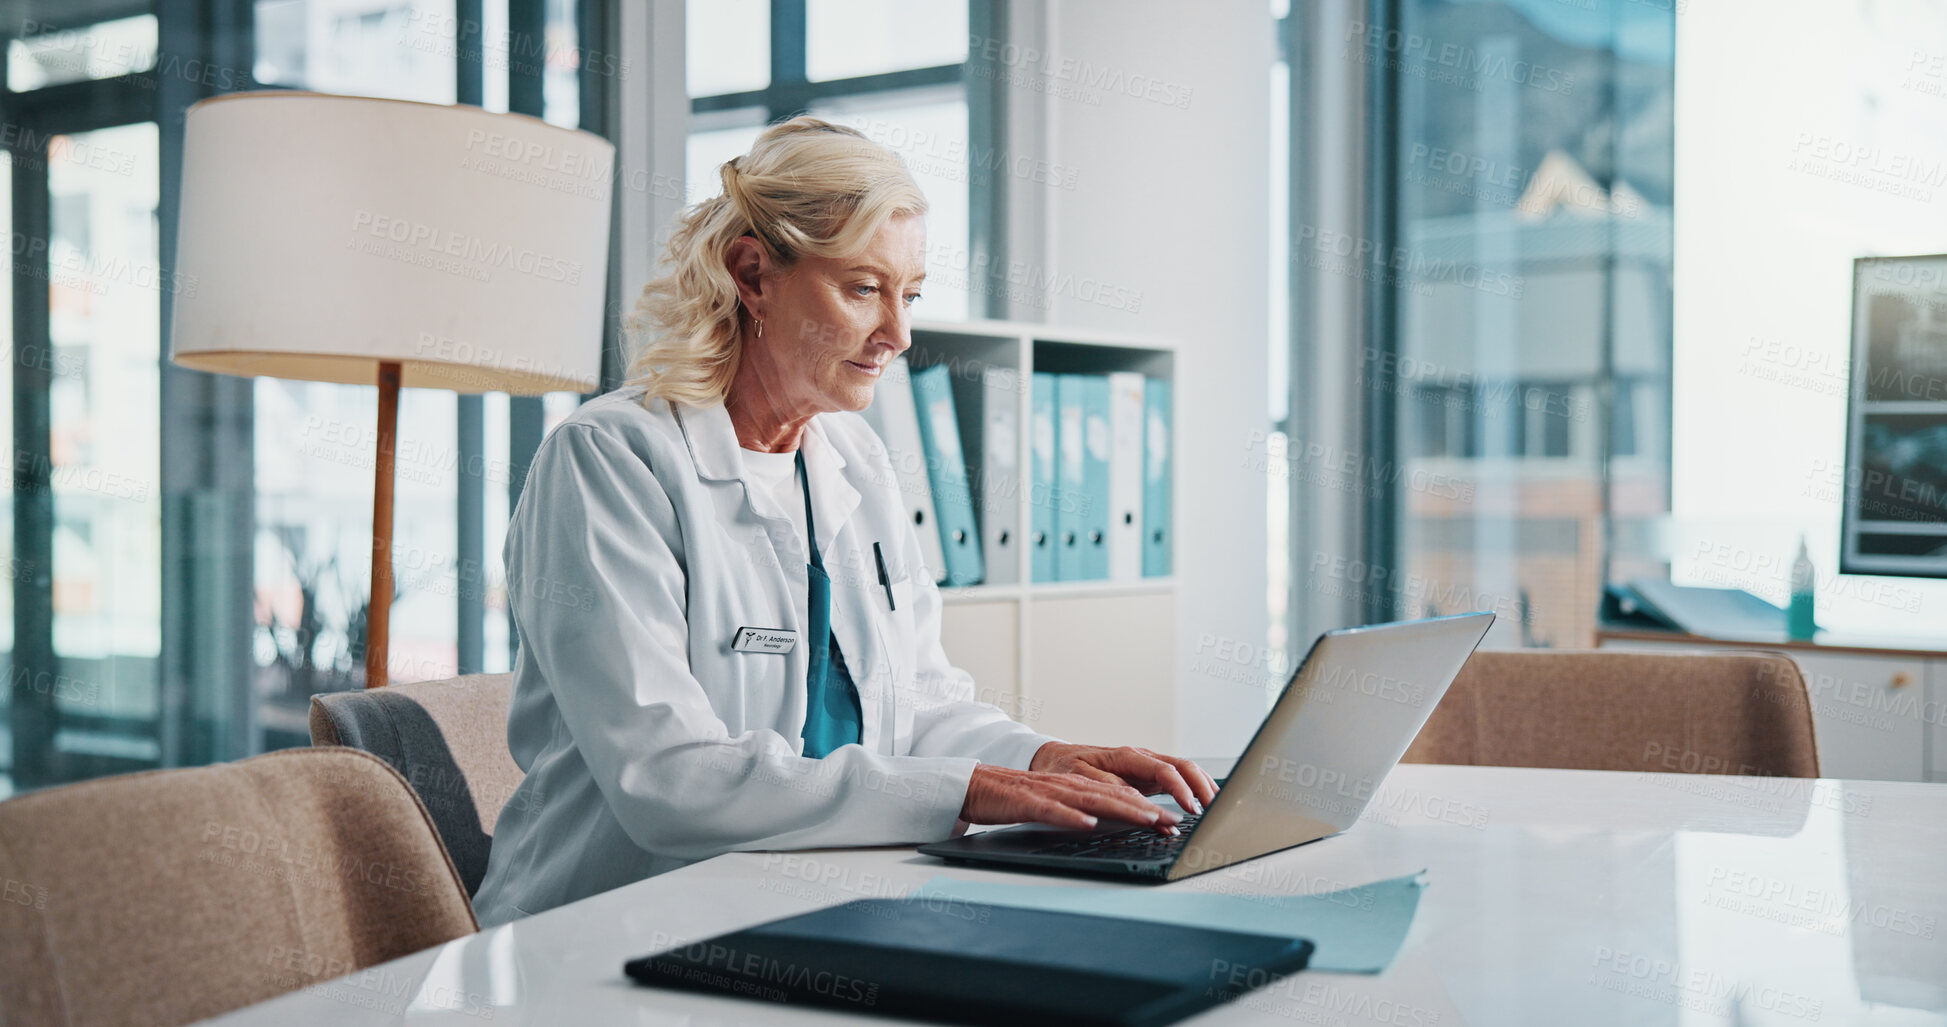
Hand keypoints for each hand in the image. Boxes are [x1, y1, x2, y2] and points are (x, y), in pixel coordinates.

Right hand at [959, 764, 1182, 832]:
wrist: (974, 785)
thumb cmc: (1013, 798)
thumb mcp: (1054, 804)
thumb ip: (1079, 811)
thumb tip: (1107, 826)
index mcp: (1076, 786)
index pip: (1119, 796)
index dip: (1147, 808)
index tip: (1172, 822)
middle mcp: (1068, 785)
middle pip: (1113, 795)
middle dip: (1146, 810)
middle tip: (1171, 822)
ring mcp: (1048, 792)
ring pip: (1090, 799)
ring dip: (1121, 809)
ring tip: (1145, 818)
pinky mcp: (1026, 802)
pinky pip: (1052, 809)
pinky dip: (1071, 816)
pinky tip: (1088, 823)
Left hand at [1028, 743, 1218, 814]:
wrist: (1054, 757)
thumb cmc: (1064, 765)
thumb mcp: (1079, 777)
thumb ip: (1107, 786)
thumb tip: (1134, 799)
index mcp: (1127, 756)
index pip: (1164, 770)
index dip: (1181, 789)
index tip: (1190, 808)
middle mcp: (1141, 758)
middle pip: (1182, 767)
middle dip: (1202, 787)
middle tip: (1215, 810)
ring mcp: (1146, 766)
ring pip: (1184, 771)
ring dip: (1202, 786)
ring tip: (1216, 808)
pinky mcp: (1146, 776)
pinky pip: (1176, 780)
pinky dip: (1192, 790)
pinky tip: (1202, 804)